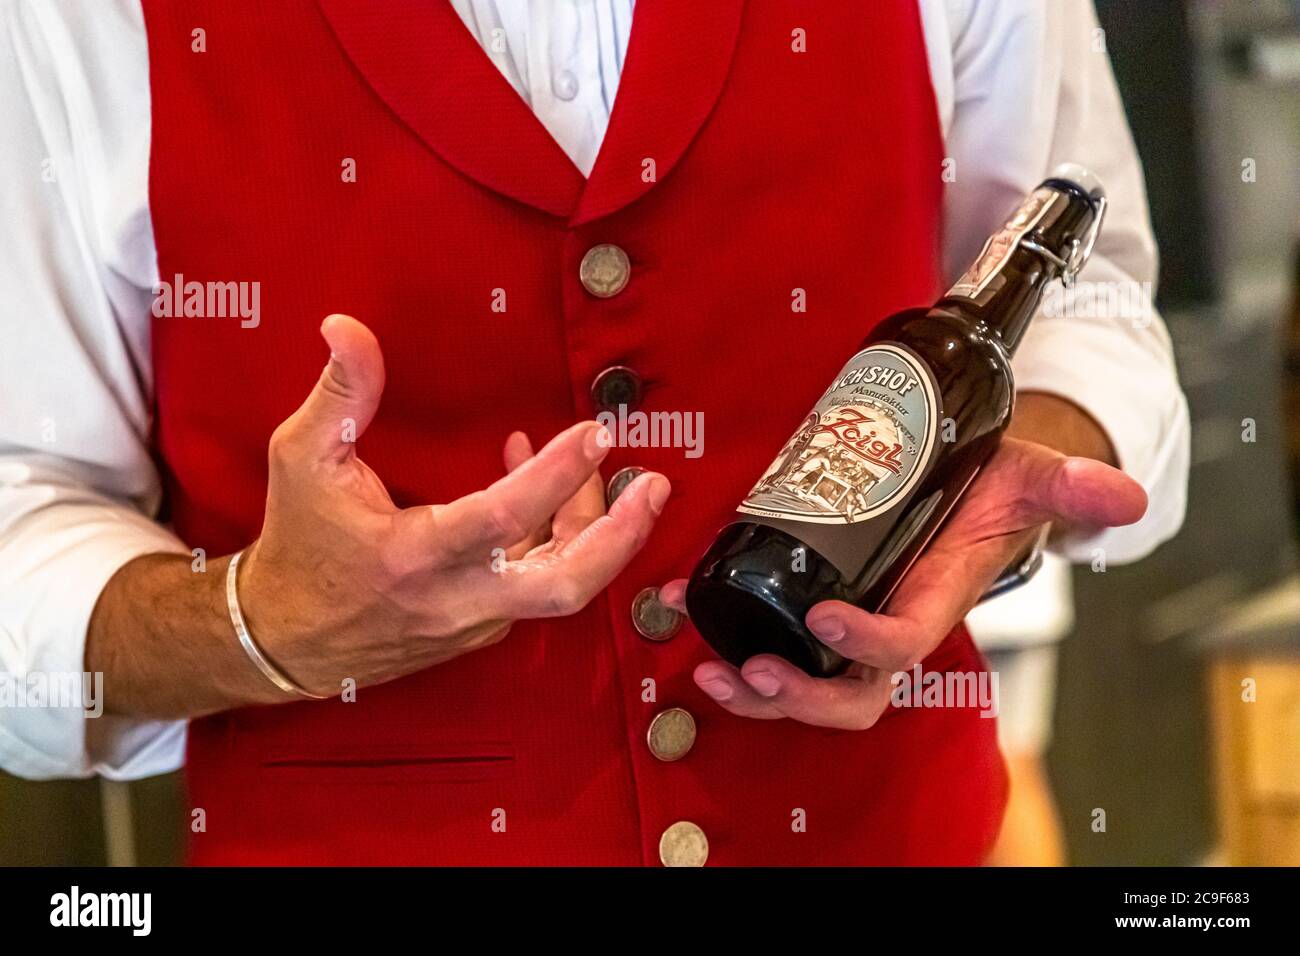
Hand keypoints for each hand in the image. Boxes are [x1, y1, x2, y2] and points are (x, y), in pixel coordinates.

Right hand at [238, 314, 668, 696]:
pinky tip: (548, 492)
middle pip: (564, 585)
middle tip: (655, 488)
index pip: (501, 519)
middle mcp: (455, 598)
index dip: (556, 477)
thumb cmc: (298, 545)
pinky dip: (557, 539)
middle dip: (621, 538)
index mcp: (413, 555)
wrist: (285, 641)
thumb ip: (340, 393)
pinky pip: (537, 584)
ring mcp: (474, 620)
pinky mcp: (481, 628)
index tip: (595, 433)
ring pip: (559, 585)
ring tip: (605, 471)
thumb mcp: (303, 459)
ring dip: (595, 530)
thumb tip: (346, 327)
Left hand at [660, 436, 1145, 729]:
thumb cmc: (994, 492)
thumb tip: (1122, 496)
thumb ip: (1072, 486)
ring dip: (754, 687)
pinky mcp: (818, 598)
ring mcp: (852, 618)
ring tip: (708, 667)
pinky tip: (678, 605)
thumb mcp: (1031, 479)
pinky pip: (773, 634)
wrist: (969, 490)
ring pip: (805, 680)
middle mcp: (888, 623)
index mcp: (931, 602)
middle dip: (799, 697)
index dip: (865, 642)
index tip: (823, 616)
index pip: (901, 644)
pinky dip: (728, 628)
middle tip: (753, 672)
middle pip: (847, 693)